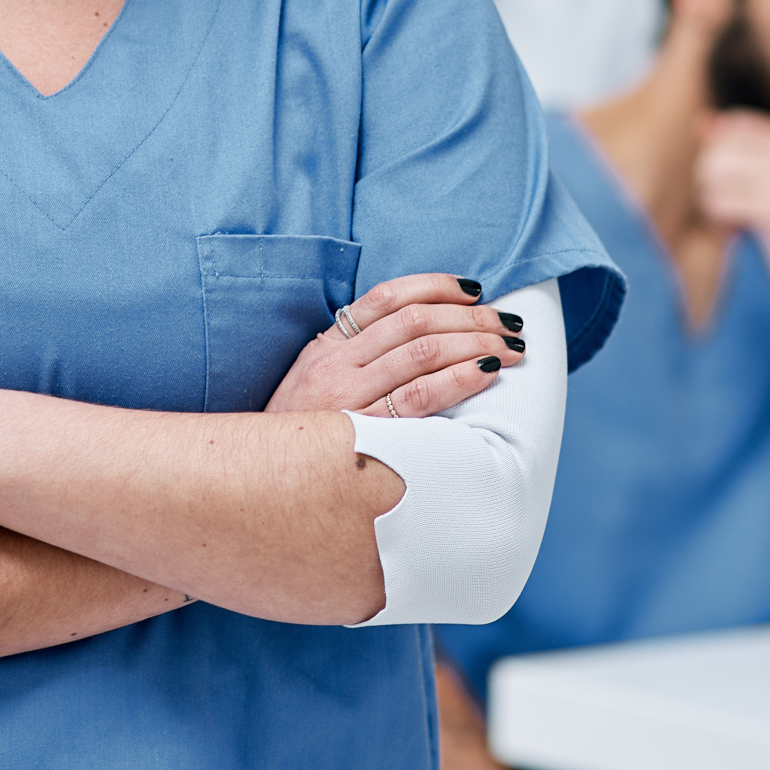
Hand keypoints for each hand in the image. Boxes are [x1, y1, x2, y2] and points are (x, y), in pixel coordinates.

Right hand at [266, 272, 524, 418]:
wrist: (259, 483)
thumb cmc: (298, 436)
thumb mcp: (312, 381)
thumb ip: (353, 353)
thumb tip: (417, 329)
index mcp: (327, 346)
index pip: (387, 297)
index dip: (436, 286)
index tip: (474, 289)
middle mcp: (336, 364)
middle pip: (415, 321)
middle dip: (471, 318)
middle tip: (508, 323)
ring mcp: (348, 397)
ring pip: (423, 351)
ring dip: (475, 344)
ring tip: (510, 348)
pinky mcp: (363, 431)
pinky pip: (419, 396)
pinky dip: (457, 378)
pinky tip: (485, 372)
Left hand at [694, 111, 769, 325]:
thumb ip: (739, 148)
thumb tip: (700, 121)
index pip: (733, 125)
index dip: (721, 158)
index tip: (737, 187)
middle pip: (716, 150)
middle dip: (712, 183)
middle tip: (731, 210)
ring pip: (711, 174)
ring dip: (713, 204)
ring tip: (735, 221)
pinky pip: (718, 203)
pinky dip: (719, 222)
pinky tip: (738, 234)